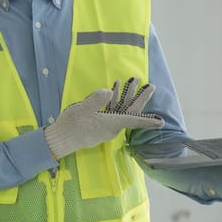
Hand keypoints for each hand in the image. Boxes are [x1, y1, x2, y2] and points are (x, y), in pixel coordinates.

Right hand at [44, 79, 164, 158]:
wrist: (60, 139)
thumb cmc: (71, 125)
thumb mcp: (82, 110)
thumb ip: (95, 100)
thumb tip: (108, 92)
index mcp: (110, 124)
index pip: (133, 120)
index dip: (147, 121)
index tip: (161, 123)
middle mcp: (111, 127)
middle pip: (130, 113)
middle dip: (140, 99)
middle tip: (151, 86)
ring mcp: (105, 127)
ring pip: (121, 111)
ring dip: (127, 97)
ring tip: (132, 82)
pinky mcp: (99, 126)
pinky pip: (112, 113)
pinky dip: (115, 101)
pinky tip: (112, 90)